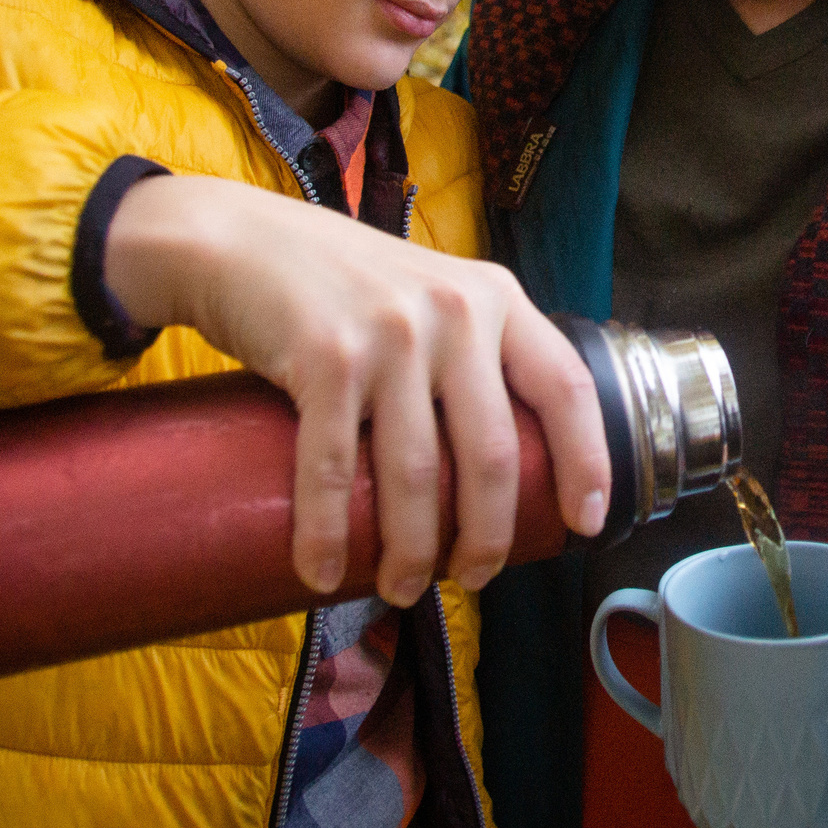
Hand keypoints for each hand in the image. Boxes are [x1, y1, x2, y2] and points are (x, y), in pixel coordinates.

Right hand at [103, 175, 611, 605]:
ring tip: (403, 587)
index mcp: (494, 298)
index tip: (585, 520)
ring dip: (412, 551)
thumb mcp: (431, 292)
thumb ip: (472, 348)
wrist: (242, 240)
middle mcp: (453, 313)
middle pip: (491, 453)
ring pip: (417, 474)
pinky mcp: (325, 359)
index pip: (565, 387)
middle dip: (487, 536)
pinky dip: (328, 533)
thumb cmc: (342, 281)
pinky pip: (335, 468)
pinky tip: (323, 571)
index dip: (586, 460)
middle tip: (473, 578)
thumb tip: (503, 458)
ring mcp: (390, 335)